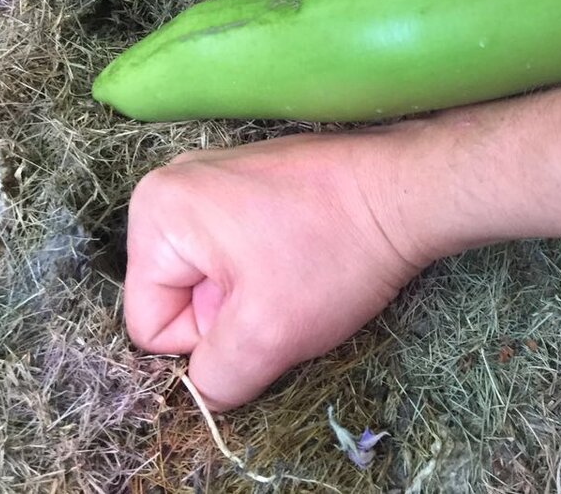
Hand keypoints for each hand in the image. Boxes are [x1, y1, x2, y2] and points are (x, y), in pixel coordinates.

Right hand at [123, 129, 430, 410]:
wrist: (409, 190)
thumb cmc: (336, 253)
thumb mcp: (266, 336)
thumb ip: (217, 378)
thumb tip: (208, 385)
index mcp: (156, 210)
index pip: (151, 324)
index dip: (208, 339)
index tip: (263, 309)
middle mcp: (175, 182)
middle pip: (181, 298)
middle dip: (233, 314)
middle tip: (287, 292)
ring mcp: (219, 175)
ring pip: (216, 278)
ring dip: (257, 293)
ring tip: (305, 271)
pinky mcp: (257, 178)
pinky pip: (242, 248)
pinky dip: (275, 264)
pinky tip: (314, 251)